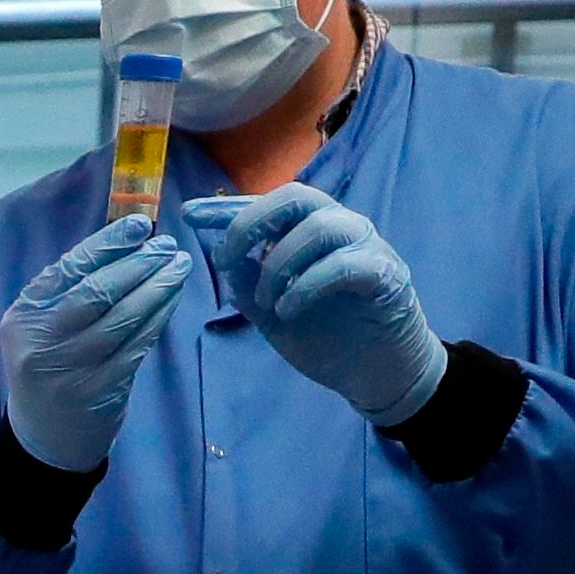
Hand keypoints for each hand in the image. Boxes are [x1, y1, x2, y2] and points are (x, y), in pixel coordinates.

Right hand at [0, 219, 194, 474]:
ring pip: (123, 319)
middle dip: (138, 264)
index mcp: (24, 316)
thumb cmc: (49, 364)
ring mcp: (71, 370)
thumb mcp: (41, 325)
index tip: (139, 226)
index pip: (68, 269)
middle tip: (167, 247)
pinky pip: (137, 345)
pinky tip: (171, 298)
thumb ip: (70, 290)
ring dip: (157, 288)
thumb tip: (125, 243)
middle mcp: (42, 342)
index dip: (107, 244)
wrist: (45, 435)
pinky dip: (158, 318)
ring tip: (178, 266)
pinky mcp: (100, 391)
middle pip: (97, 292)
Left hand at [186, 184, 445, 426]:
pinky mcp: (385, 273)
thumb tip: (223, 258)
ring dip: (280, 263)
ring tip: (267, 303)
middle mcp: (338, 229)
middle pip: (294, 197)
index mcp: (309, 234)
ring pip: (319, 226)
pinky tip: (289, 311)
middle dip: (251, 222)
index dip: (226, 208)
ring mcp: (365, 247)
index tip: (189, 214)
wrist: (377, 376)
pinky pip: (344, 264)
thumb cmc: (330, 340)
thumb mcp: (274, 315)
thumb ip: (250, 287)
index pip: (267, 208)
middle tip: (225, 258)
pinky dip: (308, 285)